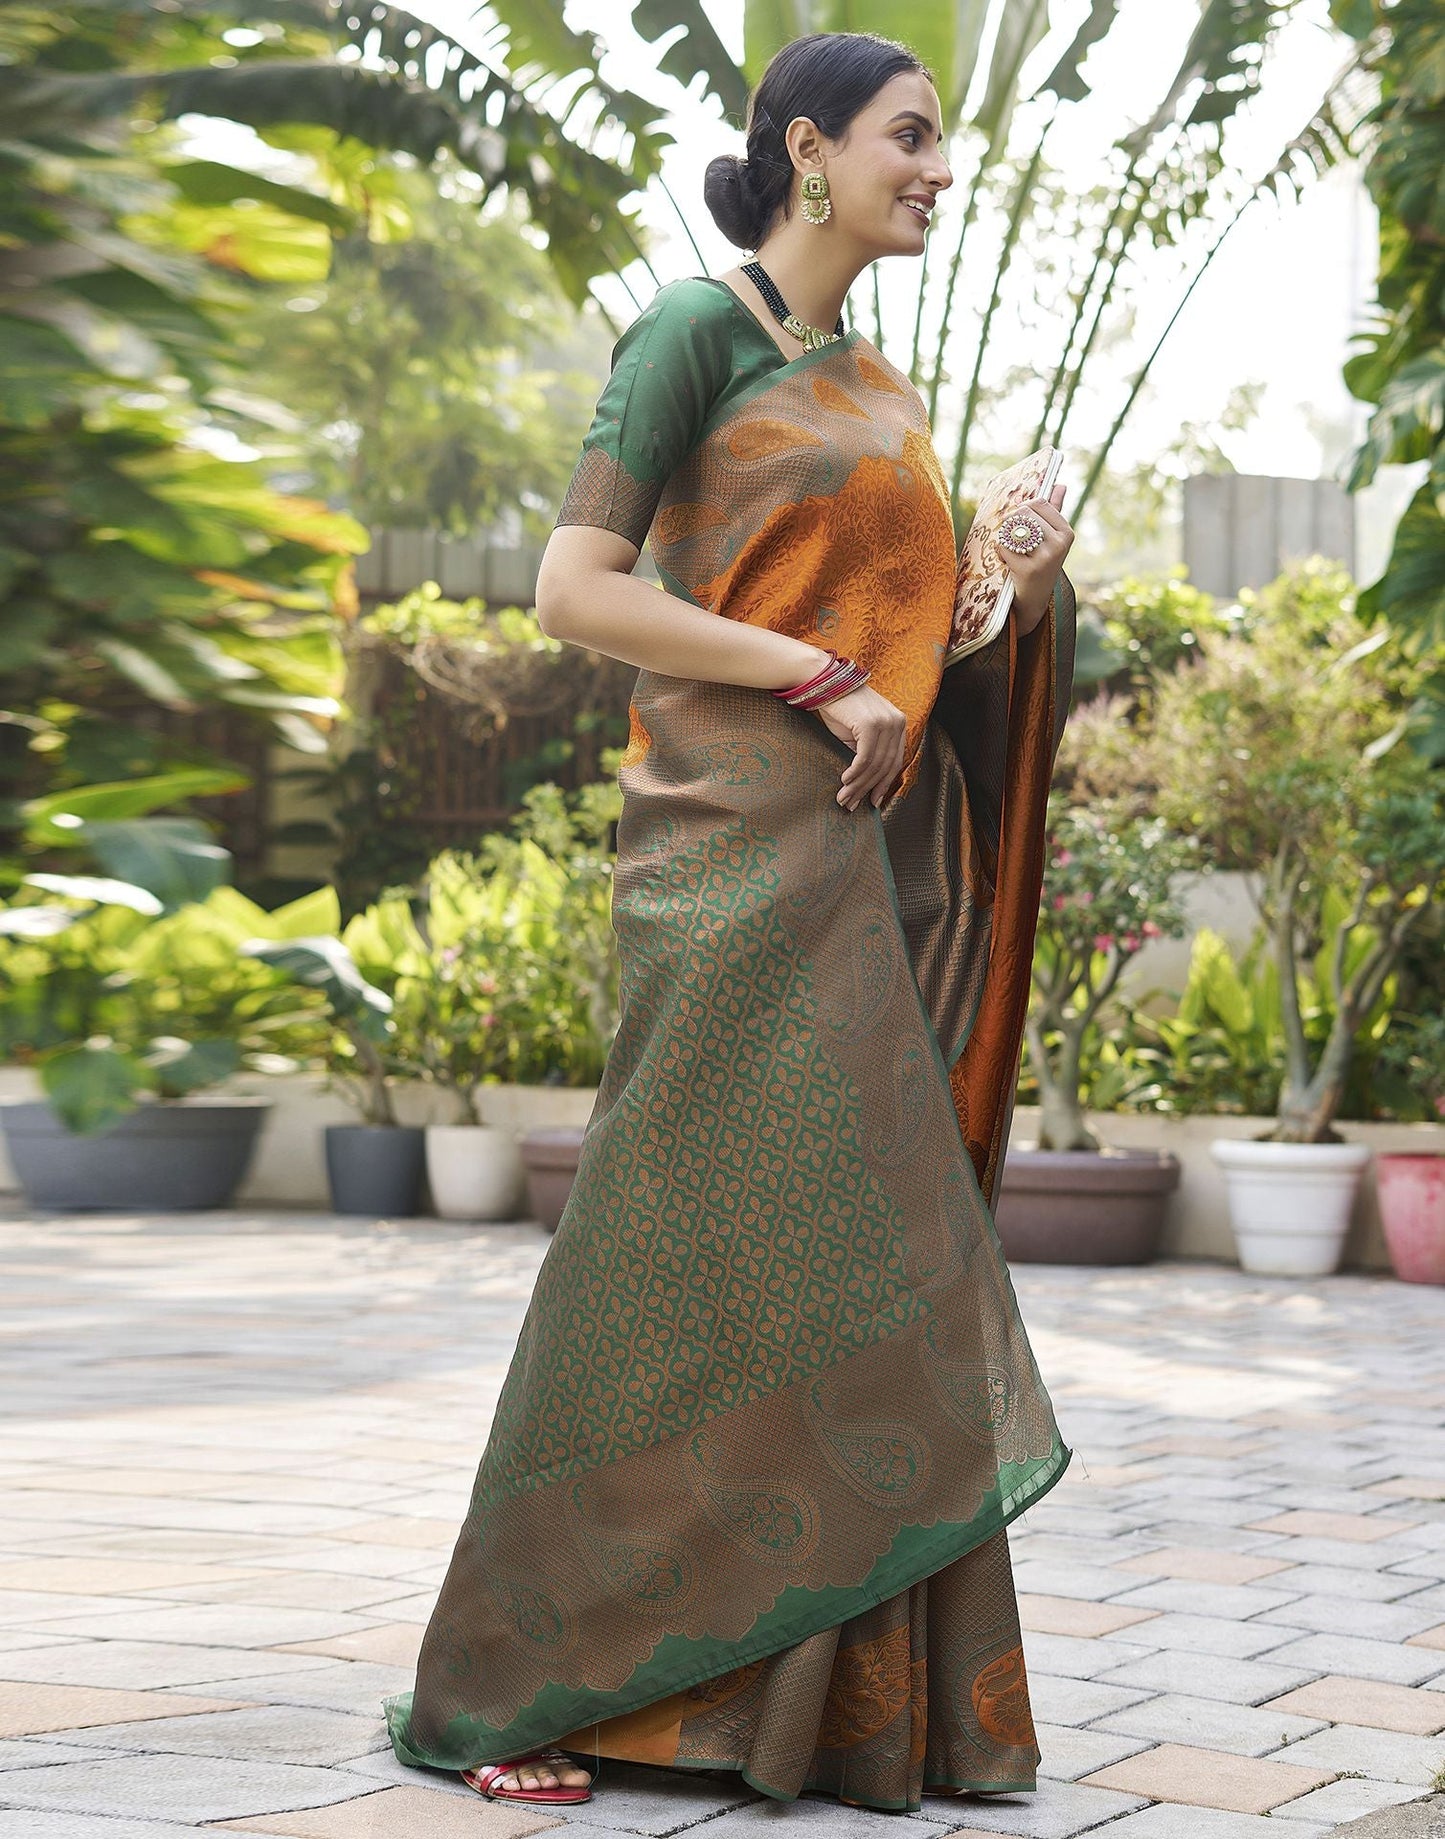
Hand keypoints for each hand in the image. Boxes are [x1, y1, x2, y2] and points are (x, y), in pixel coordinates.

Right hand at [813, 683, 907, 810]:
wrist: (825, 683)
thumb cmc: (839, 709)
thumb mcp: (857, 734)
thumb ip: (867, 754)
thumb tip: (864, 786)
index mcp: (898, 724)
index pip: (895, 761)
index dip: (884, 784)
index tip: (873, 801)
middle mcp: (897, 722)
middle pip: (885, 766)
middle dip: (867, 789)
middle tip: (851, 804)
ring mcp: (886, 722)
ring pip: (875, 765)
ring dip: (858, 785)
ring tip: (844, 798)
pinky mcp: (871, 724)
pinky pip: (865, 758)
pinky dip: (855, 773)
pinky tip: (844, 781)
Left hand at [1003, 481, 1073, 634]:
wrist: (1034, 600)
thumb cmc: (1041, 563)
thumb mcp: (1052, 538)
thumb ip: (1055, 510)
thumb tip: (1060, 484)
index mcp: (1067, 532)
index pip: (1038, 503)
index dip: (1023, 510)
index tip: (1023, 525)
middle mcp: (1059, 544)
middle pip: (1024, 513)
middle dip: (1012, 523)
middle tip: (1014, 540)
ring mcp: (1045, 558)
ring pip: (1013, 528)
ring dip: (1005, 537)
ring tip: (1012, 551)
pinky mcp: (1028, 570)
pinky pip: (1003, 547)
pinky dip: (1000, 552)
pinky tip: (1007, 563)